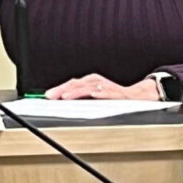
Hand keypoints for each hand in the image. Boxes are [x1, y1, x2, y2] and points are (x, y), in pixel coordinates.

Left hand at [44, 74, 162, 101]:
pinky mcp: (115, 93)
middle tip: (51, 96)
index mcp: (90, 81)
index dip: (58, 88)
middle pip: (76, 84)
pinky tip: (91, 94)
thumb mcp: (94, 95)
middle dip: (62, 90)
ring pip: (87, 87)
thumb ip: (80, 96)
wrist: (135, 97)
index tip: (47, 95)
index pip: (71, 83)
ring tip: (65, 96)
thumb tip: (61, 101)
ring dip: (75, 92)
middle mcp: (96, 81)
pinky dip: (98, 93)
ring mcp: (105, 86)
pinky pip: (105, 92)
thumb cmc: (112, 96)